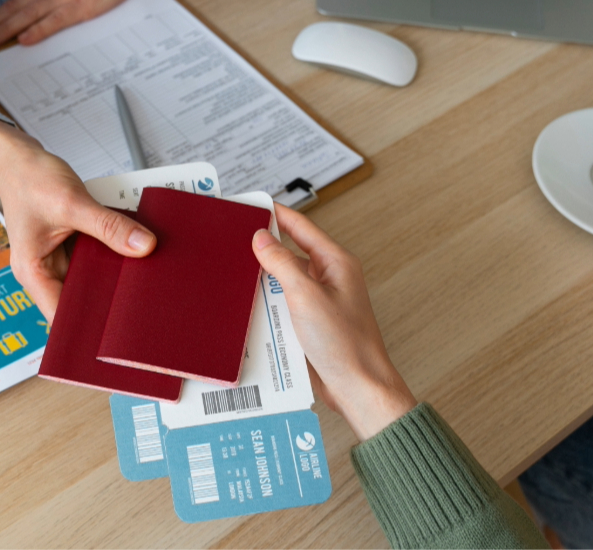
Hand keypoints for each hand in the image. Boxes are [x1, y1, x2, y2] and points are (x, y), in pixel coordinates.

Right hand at [0, 117, 155, 318]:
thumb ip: (108, 226)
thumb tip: (143, 247)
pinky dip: (112, 255)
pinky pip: (96, 258)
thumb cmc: (29, 179)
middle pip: (81, 300)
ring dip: (113, 277)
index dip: (89, 327)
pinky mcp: (70, 246)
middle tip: (141, 305)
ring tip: (143, 280)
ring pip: (92, 279)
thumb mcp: (72, 203)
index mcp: (34, 273)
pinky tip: (133, 255)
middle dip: (108, 301)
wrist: (18, 157)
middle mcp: (45, 272)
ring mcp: (59, 259)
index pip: (62, 316)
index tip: (119, 332)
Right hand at [251, 205, 416, 439]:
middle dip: (263, 249)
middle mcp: (329, 278)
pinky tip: (250, 307)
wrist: (357, 387)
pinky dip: (267, 304)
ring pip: (283, 281)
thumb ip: (282, 263)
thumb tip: (261, 237)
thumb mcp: (306, 297)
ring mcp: (320, 301)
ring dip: (263, 281)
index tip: (251, 206)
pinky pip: (283, 305)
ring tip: (237, 276)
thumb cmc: (345, 344)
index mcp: (336, 262)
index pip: (300, 226)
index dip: (275, 214)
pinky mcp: (311, 322)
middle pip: (290, 252)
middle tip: (234, 242)